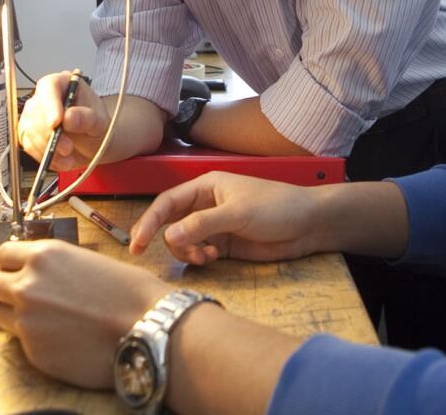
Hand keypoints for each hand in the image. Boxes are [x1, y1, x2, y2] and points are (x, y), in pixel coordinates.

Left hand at [0, 239, 170, 388]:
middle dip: (5, 288)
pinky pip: (22, 342)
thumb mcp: (88, 261)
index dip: (10, 262)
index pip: (2, 254)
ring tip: (49, 319)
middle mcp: (27, 285)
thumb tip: (41, 273)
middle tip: (27, 295)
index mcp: (43, 256)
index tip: (17, 269)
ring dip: (18, 315)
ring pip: (2, 314)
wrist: (146, 328)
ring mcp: (26, 321)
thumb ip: (55, 266)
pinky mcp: (32, 351)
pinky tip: (63, 337)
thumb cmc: (129, 293)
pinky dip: (36, 339)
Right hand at [19, 71, 108, 170]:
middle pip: (36, 111)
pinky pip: (29, 145)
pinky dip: (44, 156)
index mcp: (62, 83)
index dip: (50, 105)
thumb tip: (68, 117)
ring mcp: (33, 115)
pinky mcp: (28, 133)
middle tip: (68, 148)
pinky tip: (61, 161)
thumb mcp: (99, 120)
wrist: (92, 142)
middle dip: (50, 134)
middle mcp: (44, 97)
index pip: (49, 87)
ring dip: (48, 148)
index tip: (56, 123)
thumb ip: (86, 117)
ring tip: (69, 157)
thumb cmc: (95, 124)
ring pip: (30, 130)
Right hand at [130, 172, 323, 264]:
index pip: (167, 202)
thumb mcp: (238, 213)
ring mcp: (214, 225)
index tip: (137, 242)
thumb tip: (169, 236)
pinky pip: (198, 252)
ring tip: (206, 256)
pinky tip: (214, 258)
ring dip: (187, 251)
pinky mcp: (224, 244)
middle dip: (163, 238)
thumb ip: (203, 225)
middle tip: (148, 253)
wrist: (308, 225)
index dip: (149, 220)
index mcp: (206, 186)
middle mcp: (205, 204)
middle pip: (170, 222)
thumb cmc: (276, 207)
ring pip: (183, 241)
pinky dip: (199, 258)